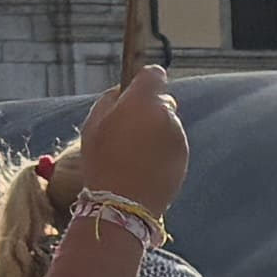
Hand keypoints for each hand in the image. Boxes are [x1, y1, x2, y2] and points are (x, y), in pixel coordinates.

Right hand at [78, 70, 190, 219]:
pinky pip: (172, 145)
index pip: (154, 74)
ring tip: (133, 155)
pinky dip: (162, 150)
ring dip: (155, 132)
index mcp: (142, 102)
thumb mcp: (92, 125)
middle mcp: (165, 115)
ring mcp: (177, 136)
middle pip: (162, 100)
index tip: (135, 91)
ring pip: (168, 124)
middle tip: (128, 130)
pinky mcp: (183, 156)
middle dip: (149, 110)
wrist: (122, 203)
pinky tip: (144, 167)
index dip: (143, 81)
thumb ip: (110, 99)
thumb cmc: (101, 162)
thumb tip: (121, 90)